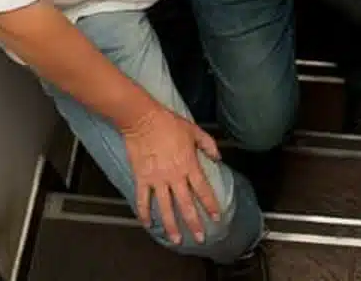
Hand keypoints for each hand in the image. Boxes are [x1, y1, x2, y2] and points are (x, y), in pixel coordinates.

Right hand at [120, 104, 221, 243]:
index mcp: (189, 165)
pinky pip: (143, 200)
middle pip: (186, 205)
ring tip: (176, 240)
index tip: (216, 217)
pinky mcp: (142, 179)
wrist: (143, 119)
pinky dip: (145, 213)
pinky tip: (148, 224)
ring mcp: (157, 180)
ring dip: (171, 226)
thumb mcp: (193, 130)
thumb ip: (207, 144)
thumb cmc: (169, 123)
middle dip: (194, 223)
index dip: (210, 204)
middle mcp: (174, 176)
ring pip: (165, 208)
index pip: (203, 189)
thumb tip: (218, 158)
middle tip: (200, 238)